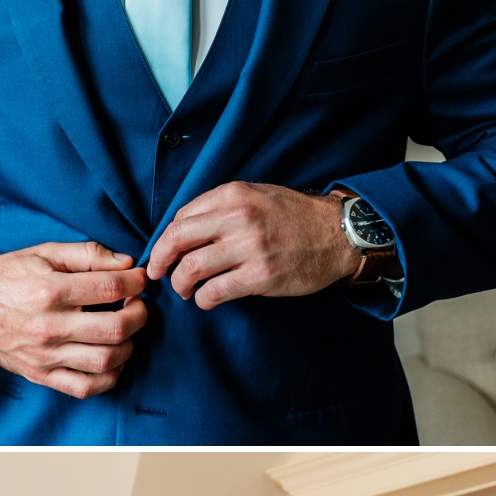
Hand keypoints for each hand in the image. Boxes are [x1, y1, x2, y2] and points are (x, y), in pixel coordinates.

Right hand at [0, 244, 147, 397]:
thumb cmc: (4, 277)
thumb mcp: (42, 253)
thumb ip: (86, 255)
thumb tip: (126, 264)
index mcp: (49, 291)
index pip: (110, 288)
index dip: (135, 283)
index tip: (139, 280)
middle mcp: (48, 326)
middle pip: (115, 328)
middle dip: (138, 315)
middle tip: (136, 306)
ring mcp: (44, 355)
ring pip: (106, 361)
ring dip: (128, 346)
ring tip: (124, 331)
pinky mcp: (40, 374)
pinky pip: (85, 387)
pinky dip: (108, 377)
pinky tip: (111, 360)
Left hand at [145, 184, 360, 308]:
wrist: (338, 234)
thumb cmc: (294, 216)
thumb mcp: (256, 195)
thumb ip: (221, 207)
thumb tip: (182, 229)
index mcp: (233, 195)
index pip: (181, 218)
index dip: (166, 239)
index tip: (164, 253)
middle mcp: (238, 218)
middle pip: (177, 240)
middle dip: (159, 261)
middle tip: (157, 273)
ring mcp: (249, 248)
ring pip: (191, 268)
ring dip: (180, 284)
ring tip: (185, 290)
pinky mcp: (260, 276)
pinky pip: (214, 292)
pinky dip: (203, 300)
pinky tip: (207, 300)